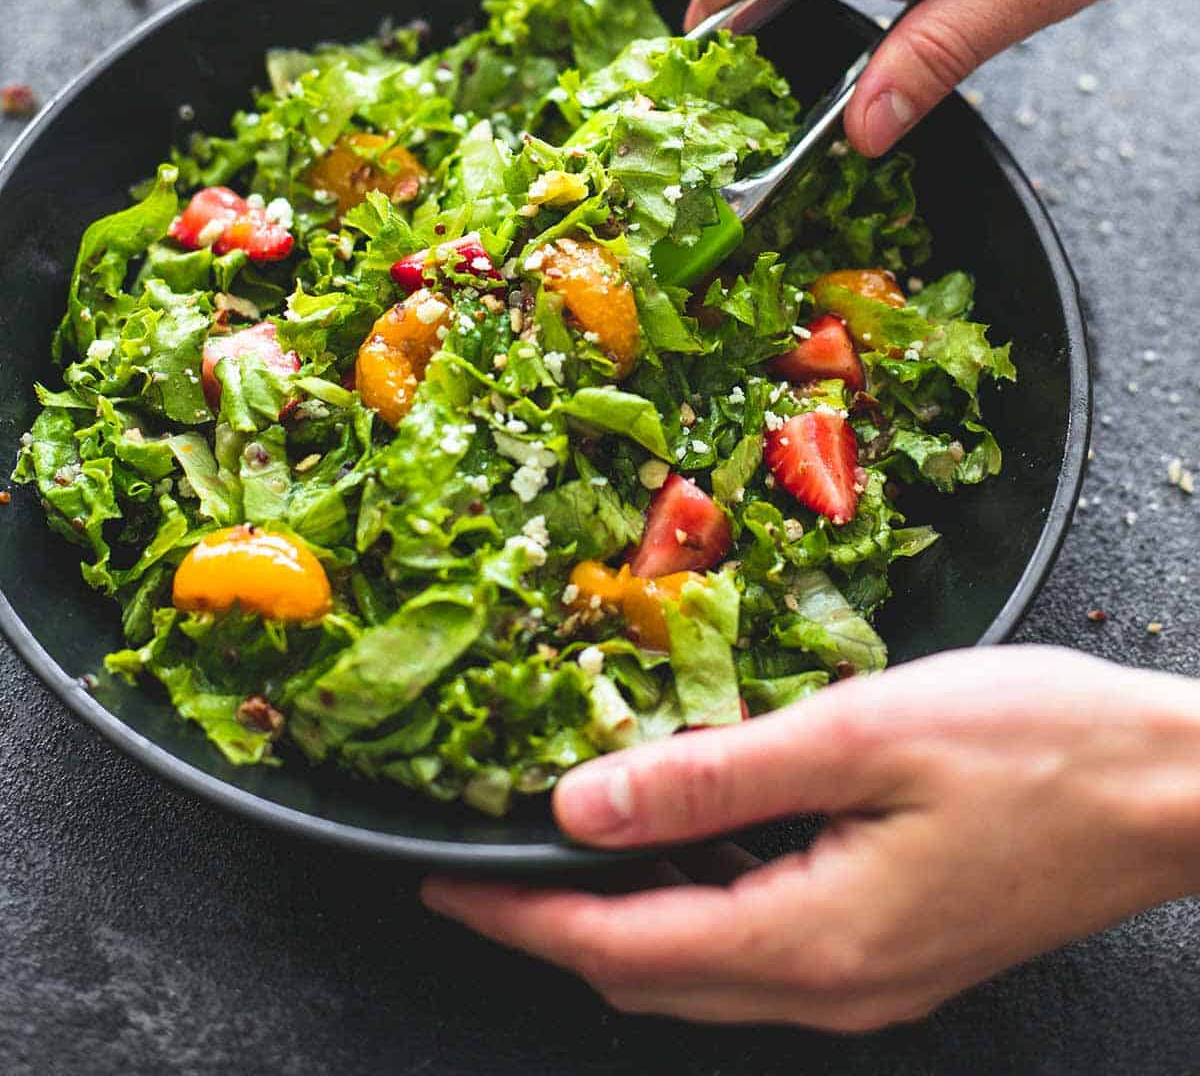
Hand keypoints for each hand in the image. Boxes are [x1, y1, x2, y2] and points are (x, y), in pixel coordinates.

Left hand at [424, 646, 1199, 1030]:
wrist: (1170, 790)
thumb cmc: (1034, 748)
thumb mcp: (857, 736)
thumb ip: (711, 779)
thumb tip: (580, 809)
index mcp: (811, 941)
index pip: (618, 948)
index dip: (518, 918)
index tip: (441, 884)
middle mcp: (833, 987)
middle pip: (651, 978)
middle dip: (554, 928)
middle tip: (485, 865)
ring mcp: (871, 982)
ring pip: (703, 972)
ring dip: (622, 921)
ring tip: (562, 852)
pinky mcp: (897, 952)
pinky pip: (760, 950)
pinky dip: (694, 909)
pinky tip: (685, 847)